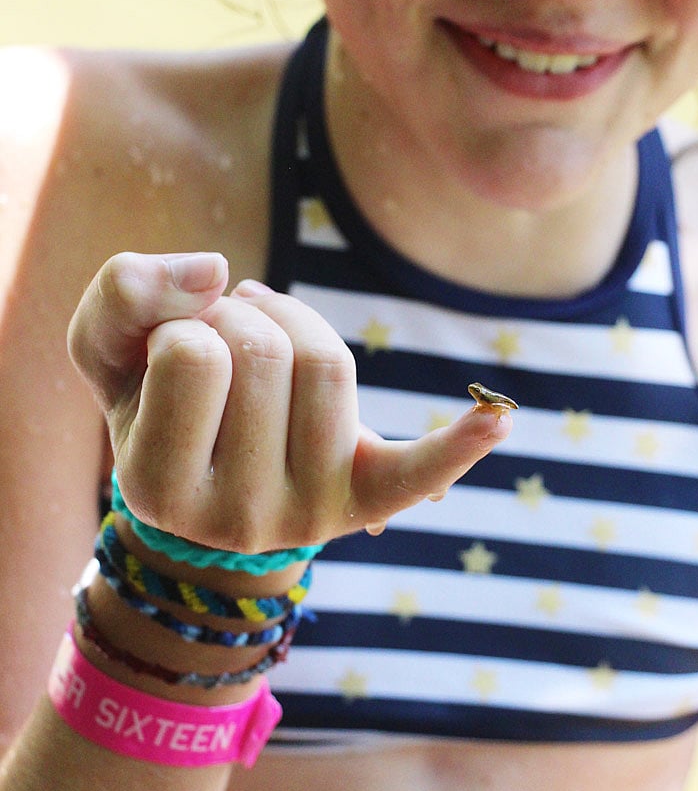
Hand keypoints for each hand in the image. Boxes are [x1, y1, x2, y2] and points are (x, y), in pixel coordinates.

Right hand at [67, 252, 511, 551]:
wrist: (200, 476)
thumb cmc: (151, 402)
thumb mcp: (106, 350)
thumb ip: (123, 294)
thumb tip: (214, 269)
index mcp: (160, 490)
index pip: (193, 353)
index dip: (187, 321)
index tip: (175, 345)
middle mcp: (239, 520)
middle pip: (274, 355)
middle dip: (248, 315)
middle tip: (225, 333)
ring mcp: (310, 514)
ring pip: (331, 366)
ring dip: (299, 321)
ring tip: (267, 338)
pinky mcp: (365, 498)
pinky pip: (417, 472)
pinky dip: (459, 443)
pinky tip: (498, 419)